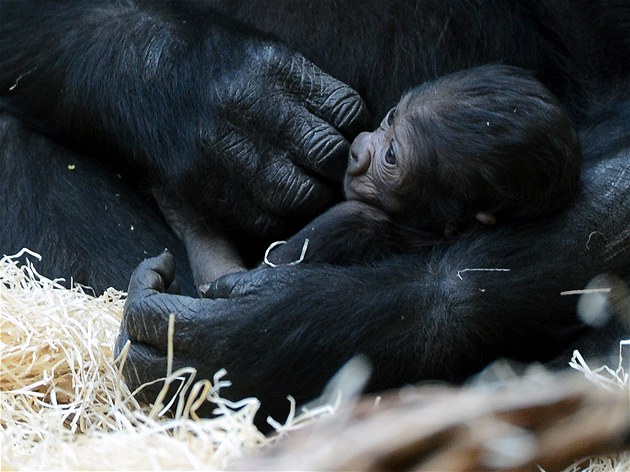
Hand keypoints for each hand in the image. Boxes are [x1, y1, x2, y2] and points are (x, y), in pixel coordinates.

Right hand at [190, 35, 367, 234]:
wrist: (128, 72)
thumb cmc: (205, 60)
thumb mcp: (262, 53)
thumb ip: (308, 92)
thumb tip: (350, 131)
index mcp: (273, 68)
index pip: (346, 112)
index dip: (352, 131)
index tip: (342, 138)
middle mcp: (250, 109)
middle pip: (328, 157)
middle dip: (337, 169)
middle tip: (328, 171)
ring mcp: (222, 152)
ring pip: (300, 198)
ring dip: (311, 199)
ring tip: (303, 188)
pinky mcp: (201, 187)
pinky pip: (263, 220)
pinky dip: (279, 217)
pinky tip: (273, 201)